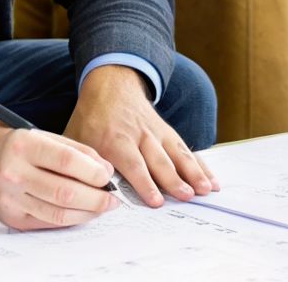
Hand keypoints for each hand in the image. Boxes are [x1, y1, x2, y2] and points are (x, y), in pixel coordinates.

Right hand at [0, 103, 119, 229]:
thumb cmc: (20, 145)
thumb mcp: (46, 136)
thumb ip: (78, 151)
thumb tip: (106, 171)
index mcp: (23, 146)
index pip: (67, 161)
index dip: (93, 172)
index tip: (108, 177)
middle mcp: (12, 172)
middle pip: (64, 192)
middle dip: (96, 198)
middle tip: (112, 199)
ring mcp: (9, 197)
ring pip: (57, 212)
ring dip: (87, 213)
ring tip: (101, 207)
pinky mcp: (10, 216)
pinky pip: (47, 222)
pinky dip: (70, 219)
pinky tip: (82, 212)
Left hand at [64, 65, 217, 206]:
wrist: (111, 85)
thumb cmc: (91, 119)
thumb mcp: (76, 138)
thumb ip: (81, 164)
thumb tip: (83, 192)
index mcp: (114, 140)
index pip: (132, 164)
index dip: (145, 183)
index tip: (156, 201)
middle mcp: (138, 136)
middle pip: (159, 160)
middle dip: (174, 180)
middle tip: (187, 197)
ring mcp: (156, 133)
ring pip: (177, 154)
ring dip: (192, 172)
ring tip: (205, 190)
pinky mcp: (167, 132)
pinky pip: (185, 149)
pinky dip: (200, 165)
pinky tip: (211, 180)